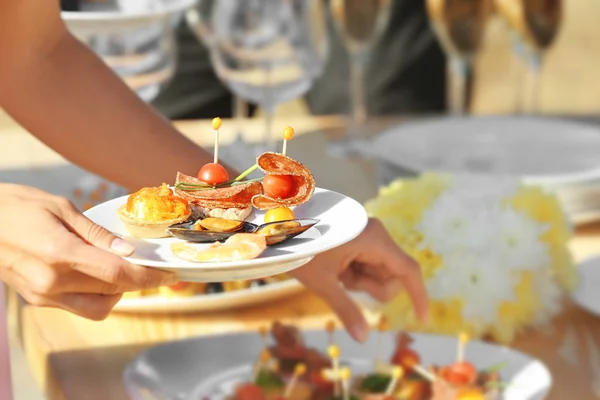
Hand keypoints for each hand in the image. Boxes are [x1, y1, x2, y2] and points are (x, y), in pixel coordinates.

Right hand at [0, 184, 176, 319]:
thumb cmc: (15, 206)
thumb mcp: (61, 208)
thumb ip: (97, 234)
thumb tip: (128, 251)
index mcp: (61, 255)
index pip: (119, 274)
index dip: (149, 276)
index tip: (170, 274)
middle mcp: (53, 282)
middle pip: (113, 291)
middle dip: (138, 280)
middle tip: (150, 264)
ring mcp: (43, 296)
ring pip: (98, 307)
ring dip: (118, 292)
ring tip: (121, 268)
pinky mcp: (36, 300)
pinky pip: (78, 305)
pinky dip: (96, 294)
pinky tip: (97, 272)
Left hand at [289, 218, 427, 341]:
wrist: (279, 225)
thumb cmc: (301, 249)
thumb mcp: (323, 283)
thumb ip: (346, 309)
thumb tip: (363, 338)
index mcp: (374, 239)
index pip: (408, 270)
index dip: (418, 295)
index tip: (422, 320)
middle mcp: (376, 234)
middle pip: (392, 274)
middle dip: (371, 286)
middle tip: (343, 281)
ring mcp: (368, 234)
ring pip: (379, 271)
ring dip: (359, 280)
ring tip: (335, 271)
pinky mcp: (360, 237)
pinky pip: (367, 263)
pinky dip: (354, 272)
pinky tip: (335, 265)